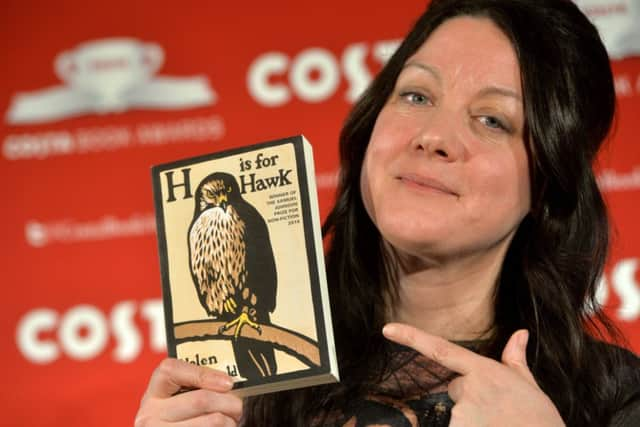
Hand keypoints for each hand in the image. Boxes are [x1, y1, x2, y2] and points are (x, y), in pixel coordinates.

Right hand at [135, 358, 242, 426]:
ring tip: (231, 420)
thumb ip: (197, 385)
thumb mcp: (180, 396)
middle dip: (229, 402)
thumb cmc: (181, 415)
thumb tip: (230, 382)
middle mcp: (151, 413)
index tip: (228, 382)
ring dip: (229, 421)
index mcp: (154, 391)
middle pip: (200, 400)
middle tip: (238, 406)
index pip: (173, 370)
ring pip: (212, 421)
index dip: (204, 374)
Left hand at [382, 324, 564, 426]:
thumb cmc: (539, 420)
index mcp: (485, 371)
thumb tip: (519, 333)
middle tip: (500, 412)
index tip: (387, 328)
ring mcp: (464, 414)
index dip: (411, 337)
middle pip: (457, 389)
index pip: (440, 350)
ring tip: (500, 424)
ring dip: (475, 420)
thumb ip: (515, 360)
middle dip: (472, 399)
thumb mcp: (529, 387)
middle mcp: (470, 389)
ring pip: (458, 414)